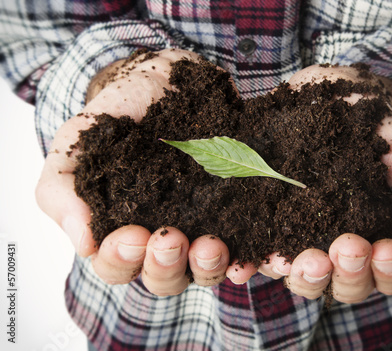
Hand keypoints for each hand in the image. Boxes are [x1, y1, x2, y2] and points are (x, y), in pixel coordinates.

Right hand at [35, 49, 233, 294]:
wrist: (164, 80)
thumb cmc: (119, 115)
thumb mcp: (77, 143)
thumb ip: (61, 189)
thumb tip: (82, 243)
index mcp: (122, 230)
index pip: (117, 265)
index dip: (121, 259)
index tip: (131, 235)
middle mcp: (164, 236)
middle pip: (163, 277)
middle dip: (165, 265)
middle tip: (171, 238)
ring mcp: (202, 227)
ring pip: (204, 269)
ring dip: (207, 266)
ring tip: (211, 245)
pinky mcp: (235, 212)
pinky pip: (244, 247)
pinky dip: (245, 259)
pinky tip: (246, 260)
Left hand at [230, 65, 391, 305]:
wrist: (331, 92)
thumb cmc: (376, 129)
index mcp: (379, 242)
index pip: (389, 277)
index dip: (390, 271)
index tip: (385, 247)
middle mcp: (338, 248)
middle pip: (344, 286)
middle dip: (345, 273)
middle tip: (344, 246)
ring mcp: (300, 238)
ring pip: (301, 278)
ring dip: (300, 275)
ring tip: (290, 260)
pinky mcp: (264, 222)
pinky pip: (255, 253)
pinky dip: (249, 264)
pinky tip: (241, 265)